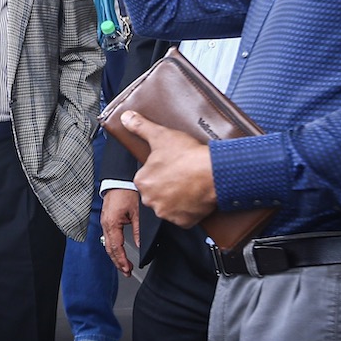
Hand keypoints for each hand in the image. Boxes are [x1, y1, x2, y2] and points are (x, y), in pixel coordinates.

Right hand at [101, 189, 139, 276]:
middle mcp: (106, 224)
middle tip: (126, 272)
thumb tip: (140, 244)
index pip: (116, 247)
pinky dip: (113, 247)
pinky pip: (108, 237)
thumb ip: (138, 230)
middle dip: (118, 262)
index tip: (127, 268)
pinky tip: (118, 252)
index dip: (122, 260)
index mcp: (112, 223)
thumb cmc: (126, 191)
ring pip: (108, 244)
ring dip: (115, 256)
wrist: (118, 180)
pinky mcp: (107, 220)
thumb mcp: (137, 211)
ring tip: (123, 265)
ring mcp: (105, 222)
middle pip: (110, 249)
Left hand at [121, 110, 216, 227]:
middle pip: (156, 193)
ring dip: (176, 198)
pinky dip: (189, 210)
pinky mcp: (184, 222)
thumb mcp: (160, 135)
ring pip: (169, 205)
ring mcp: (167, 213)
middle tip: (180, 174)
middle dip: (166, 186)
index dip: (158, 171)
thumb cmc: (188, 156)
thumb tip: (126, 117)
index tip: (170, 166)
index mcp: (142, 181)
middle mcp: (151, 200)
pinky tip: (194, 196)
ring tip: (189, 184)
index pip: (146, 178)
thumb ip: (140, 127)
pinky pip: (184, 217)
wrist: (215, 171)